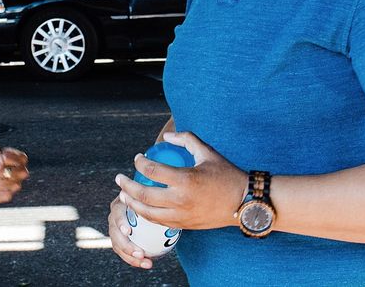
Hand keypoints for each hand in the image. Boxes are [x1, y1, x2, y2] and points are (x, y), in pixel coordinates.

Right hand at [108, 194, 154, 269]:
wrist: (144, 210)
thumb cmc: (150, 203)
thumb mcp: (150, 200)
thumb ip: (153, 202)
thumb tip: (163, 200)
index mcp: (120, 205)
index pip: (118, 213)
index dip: (121, 223)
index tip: (128, 232)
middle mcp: (114, 217)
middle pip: (115, 233)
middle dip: (126, 246)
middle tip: (140, 254)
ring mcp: (115, 230)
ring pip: (118, 246)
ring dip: (131, 257)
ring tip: (146, 263)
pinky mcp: (118, 241)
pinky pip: (124, 253)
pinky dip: (134, 260)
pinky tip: (147, 264)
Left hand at [114, 131, 246, 230]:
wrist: (244, 203)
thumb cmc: (226, 174)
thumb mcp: (207, 152)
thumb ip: (186, 139)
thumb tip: (166, 137)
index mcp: (186, 180)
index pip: (153, 171)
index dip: (140, 163)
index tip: (137, 158)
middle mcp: (181, 200)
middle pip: (144, 195)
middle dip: (127, 186)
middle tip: (119, 179)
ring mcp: (181, 216)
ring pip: (148, 213)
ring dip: (132, 203)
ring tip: (123, 195)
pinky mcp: (184, 226)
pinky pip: (159, 222)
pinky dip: (146, 214)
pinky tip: (140, 207)